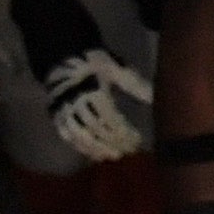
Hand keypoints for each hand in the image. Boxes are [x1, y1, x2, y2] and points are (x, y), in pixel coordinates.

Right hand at [42, 46, 153, 163]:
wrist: (65, 58)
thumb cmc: (96, 64)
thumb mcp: (118, 70)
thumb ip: (136, 86)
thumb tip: (157, 99)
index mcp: (94, 93)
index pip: (110, 119)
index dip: (124, 132)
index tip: (137, 140)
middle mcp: (77, 105)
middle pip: (96, 130)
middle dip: (113, 142)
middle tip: (130, 151)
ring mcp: (64, 112)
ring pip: (81, 136)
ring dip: (97, 148)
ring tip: (113, 156)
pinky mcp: (57, 117)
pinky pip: (67, 136)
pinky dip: (80, 147)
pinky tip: (93, 154)